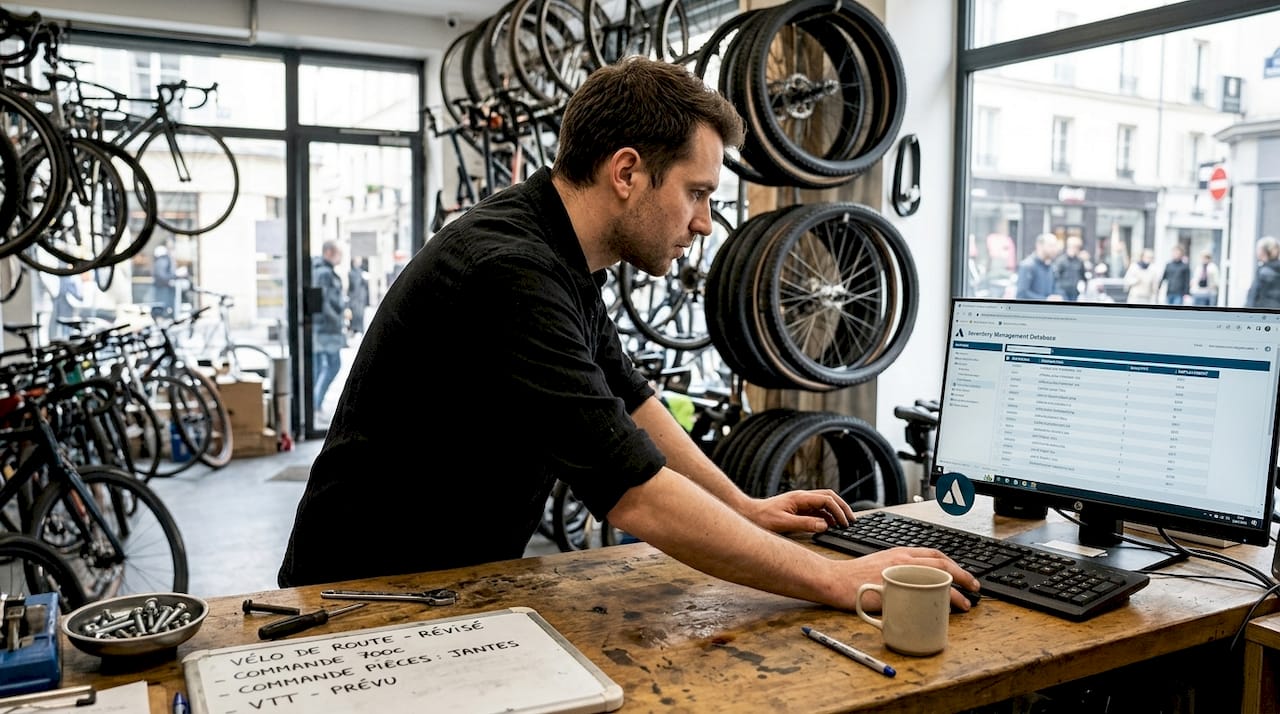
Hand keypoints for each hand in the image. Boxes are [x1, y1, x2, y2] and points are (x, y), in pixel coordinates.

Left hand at [740, 489, 854, 533]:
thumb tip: (824, 525)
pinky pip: (817, 509)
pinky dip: (827, 515)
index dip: (838, 511)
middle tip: (852, 520)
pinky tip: (830, 525)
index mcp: (800, 498)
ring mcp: (800, 502)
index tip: (845, 523)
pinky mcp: (798, 508)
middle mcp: (802, 497)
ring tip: (844, 524)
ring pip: (824, 502)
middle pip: (829, 496)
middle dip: (842, 507)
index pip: (826, 500)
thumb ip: (804, 524)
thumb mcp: (783, 523)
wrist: (748, 514)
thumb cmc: (762, 518)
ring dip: (836, 511)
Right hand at [831, 547, 980, 612]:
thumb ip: (896, 572)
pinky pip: (927, 593)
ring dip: (958, 590)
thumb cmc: (851, 577)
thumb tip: (911, 583)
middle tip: (975, 587)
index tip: (962, 573)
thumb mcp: (878, 568)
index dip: (952, 563)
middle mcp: (903, 560)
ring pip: (939, 577)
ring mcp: (902, 573)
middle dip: (964, 575)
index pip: (933, 554)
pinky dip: (941, 600)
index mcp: (900, 553)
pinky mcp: (897, 588)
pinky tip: (947, 609)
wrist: (834, 580)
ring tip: (967, 602)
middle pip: (942, 563)